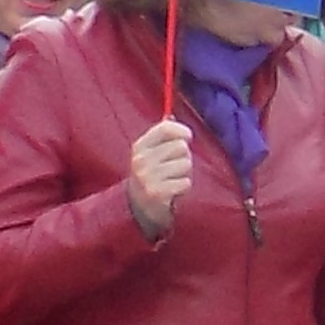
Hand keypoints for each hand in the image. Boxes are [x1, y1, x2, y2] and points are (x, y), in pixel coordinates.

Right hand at [125, 117, 196, 241]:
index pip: (165, 128)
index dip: (182, 131)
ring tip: (174, 179)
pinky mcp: (157, 193)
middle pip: (181, 147)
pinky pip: (185, 182)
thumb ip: (162, 136)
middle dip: (184, 157)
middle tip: (175, 167)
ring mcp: (148, 177)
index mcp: (140, 146)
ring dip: (185, 173)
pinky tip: (174, 191)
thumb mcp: (150, 154)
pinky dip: (184, 187)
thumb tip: (172, 116)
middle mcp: (141, 160)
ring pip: (185, 164)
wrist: (137, 208)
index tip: (188, 137)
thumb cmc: (151, 176)